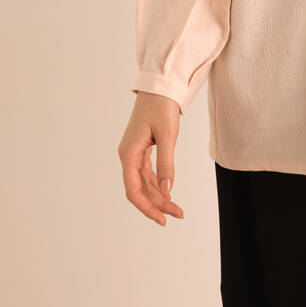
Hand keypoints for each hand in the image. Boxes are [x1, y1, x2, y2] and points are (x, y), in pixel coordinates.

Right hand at [118, 92, 184, 225]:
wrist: (160, 86)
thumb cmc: (162, 107)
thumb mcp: (168, 136)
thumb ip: (166, 165)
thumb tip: (166, 191)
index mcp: (128, 153)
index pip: (133, 190)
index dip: (147, 207)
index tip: (162, 219)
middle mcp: (128, 156)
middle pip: (139, 189)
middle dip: (156, 204)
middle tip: (177, 214)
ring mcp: (134, 153)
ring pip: (144, 183)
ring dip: (158, 196)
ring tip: (176, 208)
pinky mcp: (142, 149)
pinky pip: (147, 173)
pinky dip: (157, 184)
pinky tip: (168, 193)